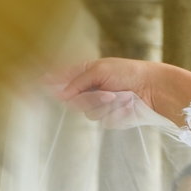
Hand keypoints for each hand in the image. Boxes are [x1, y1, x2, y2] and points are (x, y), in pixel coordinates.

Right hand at [44, 58, 190, 128]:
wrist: (154, 89)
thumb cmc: (128, 73)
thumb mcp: (99, 70)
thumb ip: (77, 80)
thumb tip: (60, 92)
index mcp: (85, 74)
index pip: (61, 81)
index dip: (49, 84)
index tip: (36, 84)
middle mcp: (90, 91)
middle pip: (72, 102)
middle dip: (89, 99)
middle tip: (108, 93)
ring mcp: (100, 106)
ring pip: (88, 113)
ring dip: (105, 106)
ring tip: (121, 97)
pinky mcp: (111, 118)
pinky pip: (104, 120)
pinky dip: (115, 113)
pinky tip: (126, 106)